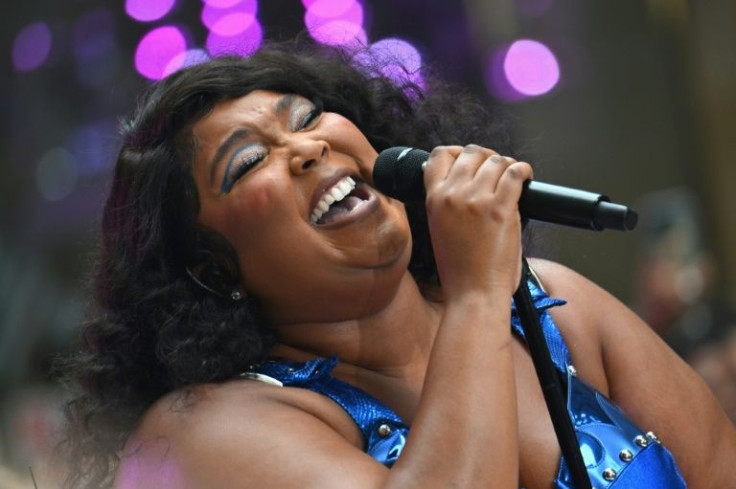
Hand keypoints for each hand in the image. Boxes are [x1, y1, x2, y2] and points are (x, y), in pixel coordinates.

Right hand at [423, 145, 532, 297]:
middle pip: (471, 153)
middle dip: (487, 157)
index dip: (457, 151)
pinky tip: (525, 177)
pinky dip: (523, 171)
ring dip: (507, 165)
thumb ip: (448, 203)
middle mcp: (453, 195)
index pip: (439, 156)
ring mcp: (477, 200)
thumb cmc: (459, 269)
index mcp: (434, 200)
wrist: (473, 292)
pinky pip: (515, 173)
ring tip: (512, 177)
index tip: (469, 158)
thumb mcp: (439, 229)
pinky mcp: (501, 208)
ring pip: (496, 160)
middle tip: (496, 169)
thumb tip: (469, 182)